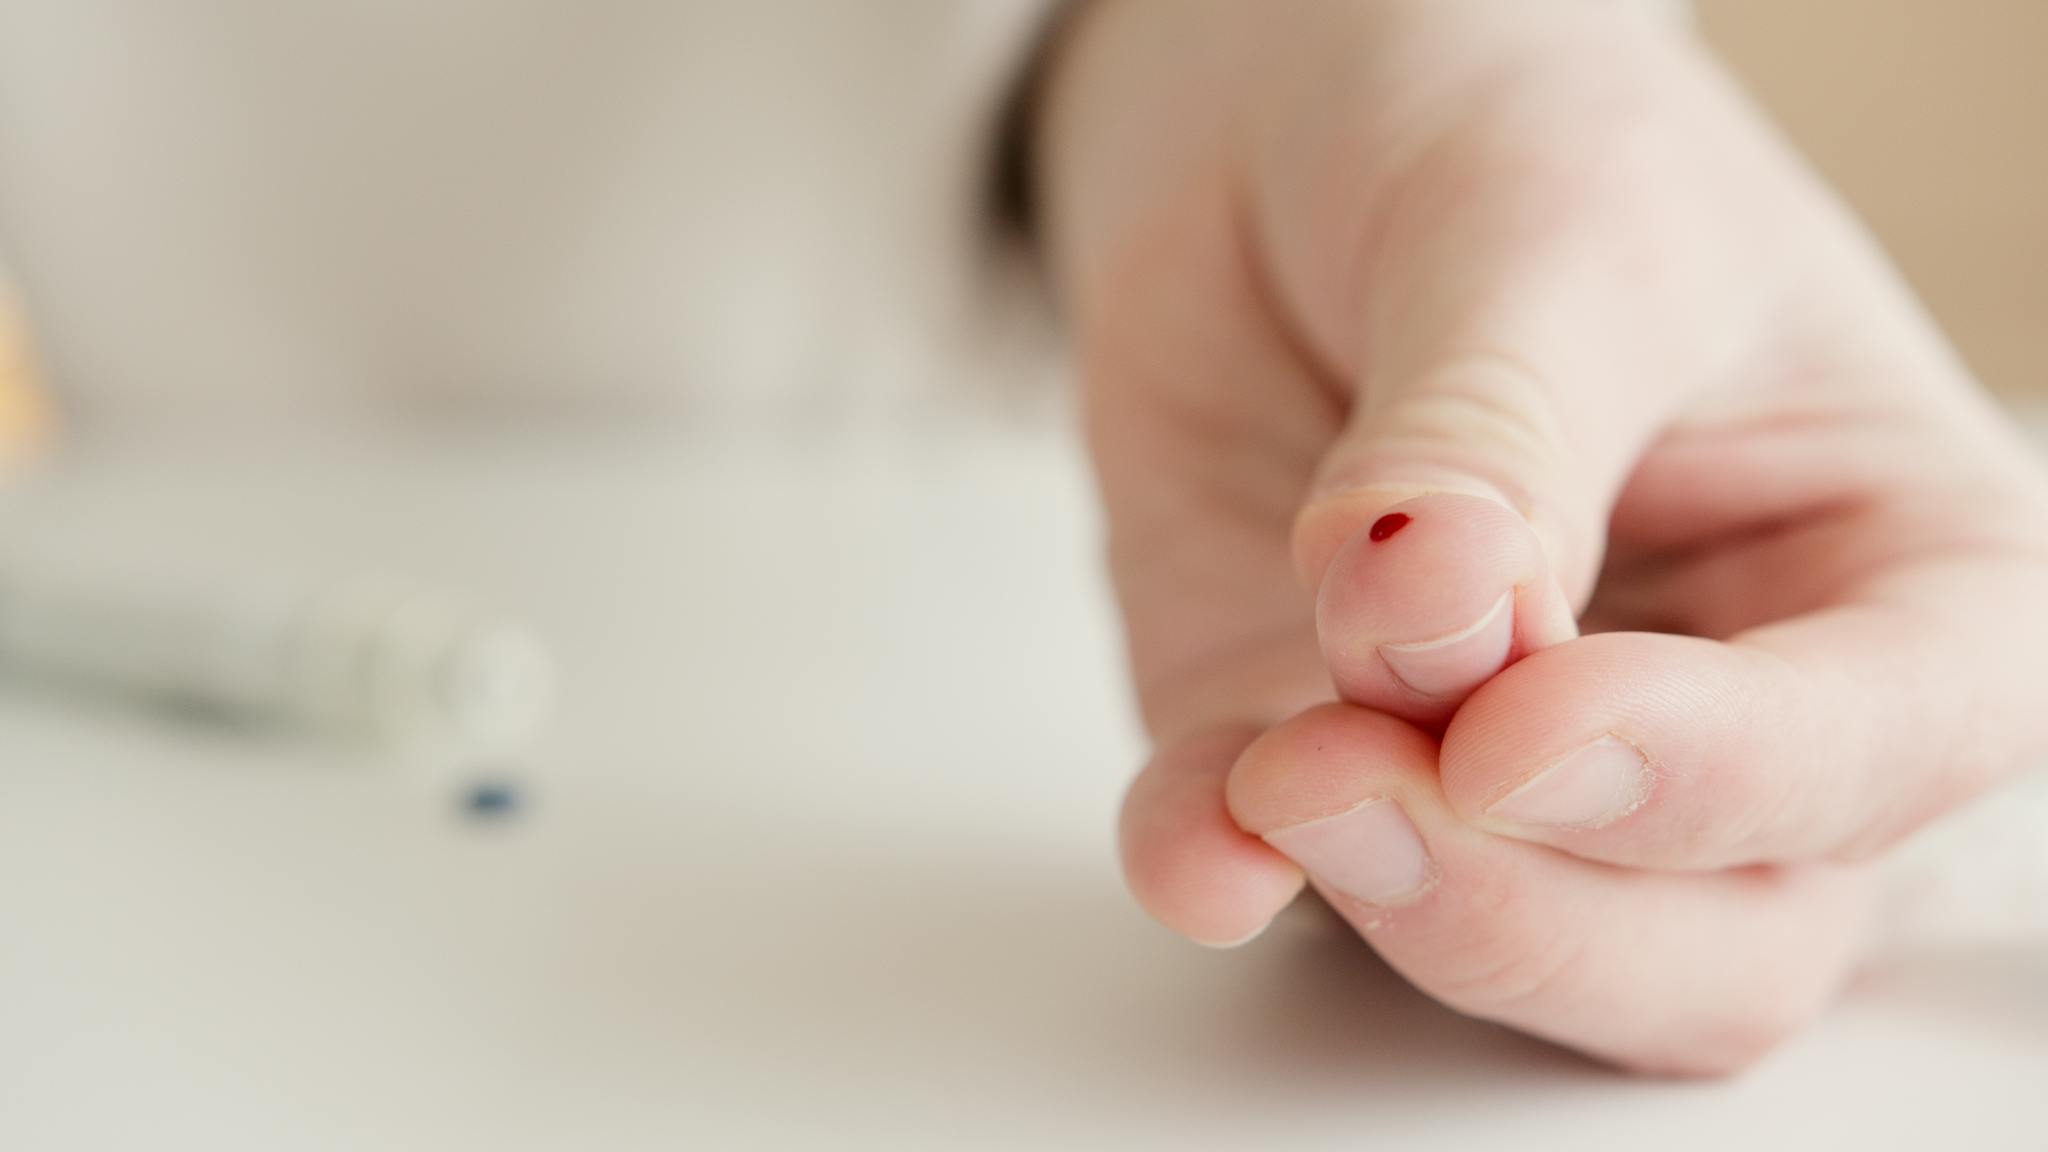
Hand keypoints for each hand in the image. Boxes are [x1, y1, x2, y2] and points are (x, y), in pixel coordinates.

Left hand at [1037, 0, 2047, 1073]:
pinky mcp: (1325, 764)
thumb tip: (1433, 601)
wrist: (1298, 134)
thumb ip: (1501, 433)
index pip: (1884, 747)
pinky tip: (1190, 834)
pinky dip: (1229, 873)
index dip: (1714, 776)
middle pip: (1714, 946)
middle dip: (1534, 904)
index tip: (1523, 726)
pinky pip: (1285, 886)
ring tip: (1266, 779)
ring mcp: (1517, 771)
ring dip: (1385, 903)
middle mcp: (1725, 714)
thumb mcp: (1543, 231)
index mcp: (1894, 570)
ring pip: (1516, 960)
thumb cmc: (1511, 141)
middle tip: (1364, 779)